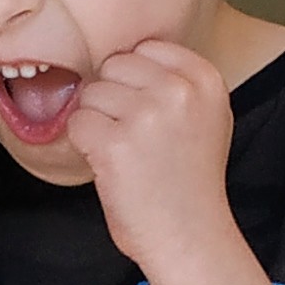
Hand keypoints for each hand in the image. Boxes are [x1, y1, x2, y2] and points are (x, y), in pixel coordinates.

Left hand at [58, 39, 235, 267]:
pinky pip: (77, 122)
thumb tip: (128, 53)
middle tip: (135, 139)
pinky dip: (85, 145)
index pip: (146, 48)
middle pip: (115, 65)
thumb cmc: (189, 180)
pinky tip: (110, 165)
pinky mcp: (115, 142)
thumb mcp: (206, 116)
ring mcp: (147, 115)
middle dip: (114, 99)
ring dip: (98, 123)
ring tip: (125, 154)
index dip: (136, 82)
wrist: (188, 235)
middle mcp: (179, 91)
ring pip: (92, 93)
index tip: (150, 117)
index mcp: (205, 80)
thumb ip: (177, 80)